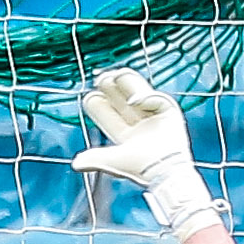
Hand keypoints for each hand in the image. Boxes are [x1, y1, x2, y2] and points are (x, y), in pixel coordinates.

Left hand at [72, 68, 217, 240]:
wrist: (163, 168)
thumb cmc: (140, 168)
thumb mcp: (112, 161)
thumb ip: (94, 159)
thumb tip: (75, 164)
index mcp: (125, 135)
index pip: (108, 114)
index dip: (98, 103)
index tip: (90, 95)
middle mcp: (139, 125)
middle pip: (121, 99)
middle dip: (110, 88)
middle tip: (100, 78)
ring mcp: (153, 117)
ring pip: (136, 92)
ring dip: (125, 82)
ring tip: (114, 75)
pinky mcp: (168, 112)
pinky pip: (154, 97)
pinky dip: (144, 97)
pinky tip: (134, 101)